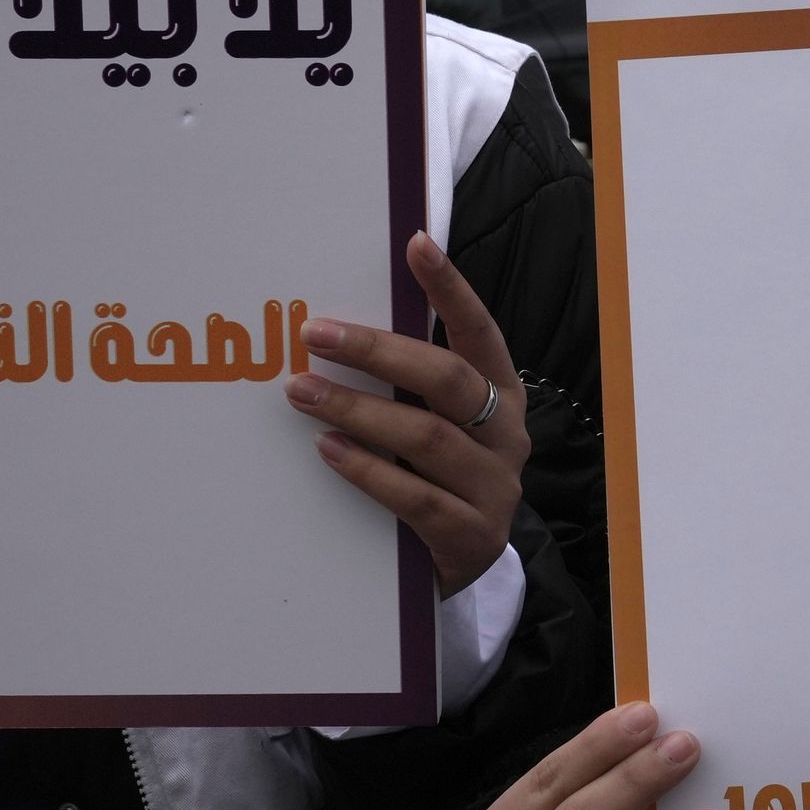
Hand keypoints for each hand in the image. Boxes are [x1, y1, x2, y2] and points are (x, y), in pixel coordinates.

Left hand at [292, 233, 526, 592]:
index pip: (479, 331)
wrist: (467, 564)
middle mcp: (506, 433)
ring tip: (302, 392)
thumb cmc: (440, 475)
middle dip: (377, 351)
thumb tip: (338, 327)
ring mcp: (495, 485)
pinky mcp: (471, 534)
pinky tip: (327, 450)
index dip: (450, 288)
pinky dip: (367, 469)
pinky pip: (414, 497)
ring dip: (358, 410)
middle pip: (446, 379)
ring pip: (426, 438)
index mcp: (501, 393)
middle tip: (315, 333)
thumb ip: (410, 383)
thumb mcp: (438, 422)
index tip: (415, 244)